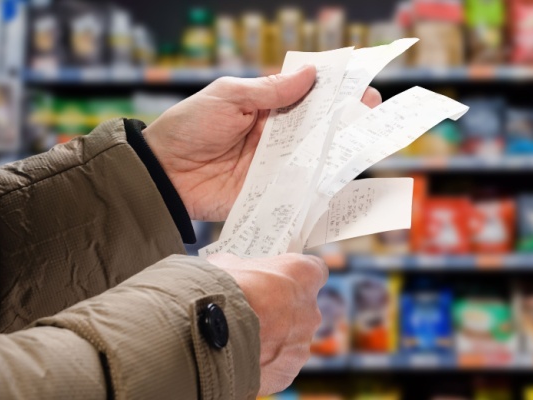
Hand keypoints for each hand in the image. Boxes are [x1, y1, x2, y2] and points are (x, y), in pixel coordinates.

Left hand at [143, 66, 382, 220]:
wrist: (162, 174)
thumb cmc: (188, 127)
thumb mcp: (228, 97)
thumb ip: (270, 90)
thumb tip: (310, 74)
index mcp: (266, 107)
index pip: (308, 96)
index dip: (334, 91)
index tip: (360, 85)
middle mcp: (276, 136)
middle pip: (319, 128)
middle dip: (346, 119)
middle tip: (370, 112)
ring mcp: (275, 166)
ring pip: (316, 158)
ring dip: (339, 152)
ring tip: (364, 143)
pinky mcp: (270, 193)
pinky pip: (300, 190)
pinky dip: (321, 188)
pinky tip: (342, 181)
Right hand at [206, 253, 327, 395]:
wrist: (205, 334)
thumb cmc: (220, 291)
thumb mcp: (228, 265)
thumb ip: (242, 268)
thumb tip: (232, 271)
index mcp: (303, 276)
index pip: (315, 271)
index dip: (296, 276)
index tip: (281, 279)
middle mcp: (310, 311)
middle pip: (302, 309)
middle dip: (280, 311)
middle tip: (254, 312)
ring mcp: (301, 345)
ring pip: (290, 341)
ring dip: (272, 340)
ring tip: (241, 339)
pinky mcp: (287, 372)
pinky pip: (278, 366)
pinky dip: (262, 364)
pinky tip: (240, 358)